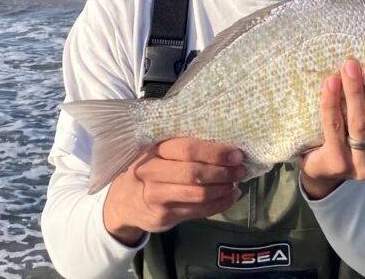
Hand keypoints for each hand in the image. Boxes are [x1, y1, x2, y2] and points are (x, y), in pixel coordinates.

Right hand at [102, 137, 245, 245]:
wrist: (123, 203)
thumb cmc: (151, 171)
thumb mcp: (160, 154)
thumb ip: (186, 150)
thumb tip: (227, 149)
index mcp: (155, 150)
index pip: (187, 149)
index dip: (215, 152)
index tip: (236, 154)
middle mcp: (152, 172)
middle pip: (194, 173)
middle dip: (223, 172)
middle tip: (241, 170)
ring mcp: (157, 196)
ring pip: (198, 194)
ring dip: (223, 189)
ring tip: (236, 183)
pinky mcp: (164, 217)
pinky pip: (199, 211)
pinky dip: (220, 204)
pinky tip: (230, 196)